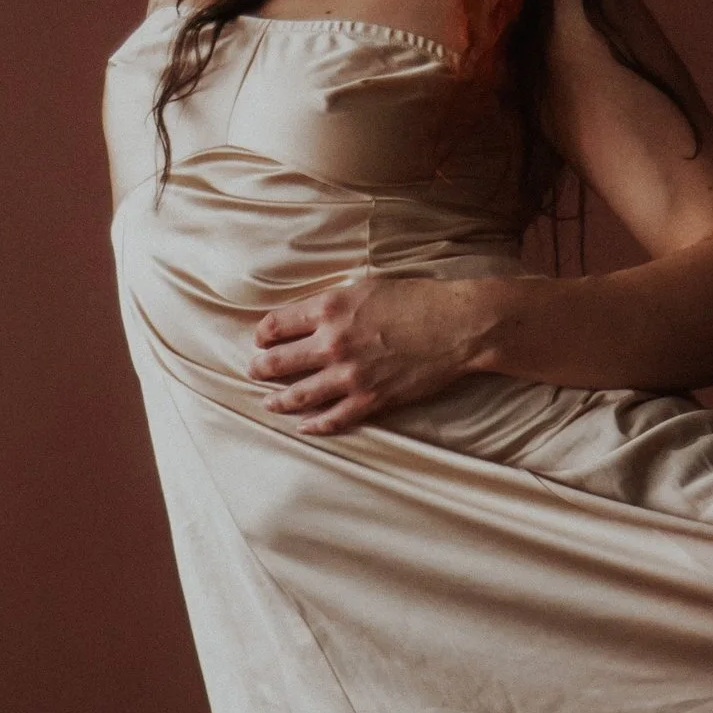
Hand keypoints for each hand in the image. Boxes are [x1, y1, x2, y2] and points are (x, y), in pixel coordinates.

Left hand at [248, 274, 494, 432]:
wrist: (458, 325)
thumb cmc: (417, 299)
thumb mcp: (366, 287)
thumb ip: (334, 303)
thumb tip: (311, 315)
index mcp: (328, 309)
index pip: (275, 325)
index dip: (263, 334)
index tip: (261, 340)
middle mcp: (332, 343)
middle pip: (277, 362)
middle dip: (261, 368)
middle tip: (255, 371)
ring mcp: (350, 375)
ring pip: (298, 395)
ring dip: (278, 400)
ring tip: (269, 403)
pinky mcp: (371, 398)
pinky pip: (333, 418)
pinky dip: (315, 425)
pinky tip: (304, 426)